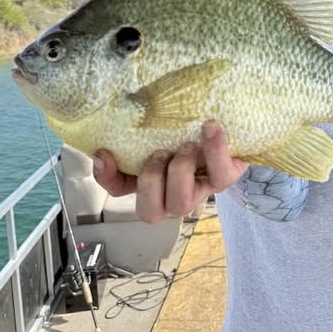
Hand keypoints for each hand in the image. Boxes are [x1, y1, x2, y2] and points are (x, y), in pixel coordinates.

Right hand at [92, 121, 247, 223]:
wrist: (228, 120)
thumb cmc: (184, 124)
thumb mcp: (156, 124)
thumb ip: (135, 124)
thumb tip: (111, 126)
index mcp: (149, 179)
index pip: (119, 188)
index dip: (108, 177)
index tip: (104, 153)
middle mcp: (171, 193)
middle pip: (150, 211)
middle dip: (151, 181)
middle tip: (160, 152)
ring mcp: (198, 190)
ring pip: (182, 203)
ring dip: (180, 171)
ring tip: (188, 145)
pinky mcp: (224, 178)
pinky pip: (221, 176)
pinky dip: (215, 151)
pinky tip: (211, 128)